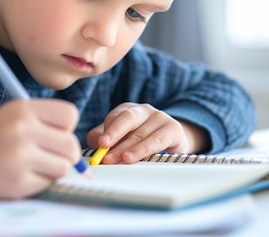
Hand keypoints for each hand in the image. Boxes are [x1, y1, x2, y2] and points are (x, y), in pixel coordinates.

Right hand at [0, 99, 81, 198]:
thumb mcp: (17, 114)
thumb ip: (48, 122)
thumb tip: (79, 153)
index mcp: (24, 109)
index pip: (70, 115)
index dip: (66, 127)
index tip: (53, 132)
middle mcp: (22, 130)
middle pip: (71, 145)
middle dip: (65, 152)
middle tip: (48, 153)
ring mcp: (19, 157)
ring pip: (64, 167)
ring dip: (53, 168)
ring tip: (34, 164)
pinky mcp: (17, 183)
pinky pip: (48, 184)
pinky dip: (40, 181)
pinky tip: (22, 174)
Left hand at [85, 103, 204, 163]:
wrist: (173, 145)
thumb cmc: (142, 143)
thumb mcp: (122, 140)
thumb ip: (106, 141)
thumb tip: (95, 145)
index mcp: (128, 110)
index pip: (115, 117)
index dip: (107, 130)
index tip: (99, 144)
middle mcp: (143, 110)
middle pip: (128, 118)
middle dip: (115, 133)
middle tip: (104, 147)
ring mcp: (159, 117)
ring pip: (142, 132)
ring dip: (130, 147)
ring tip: (121, 158)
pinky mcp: (173, 128)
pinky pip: (158, 140)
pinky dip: (145, 149)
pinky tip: (136, 156)